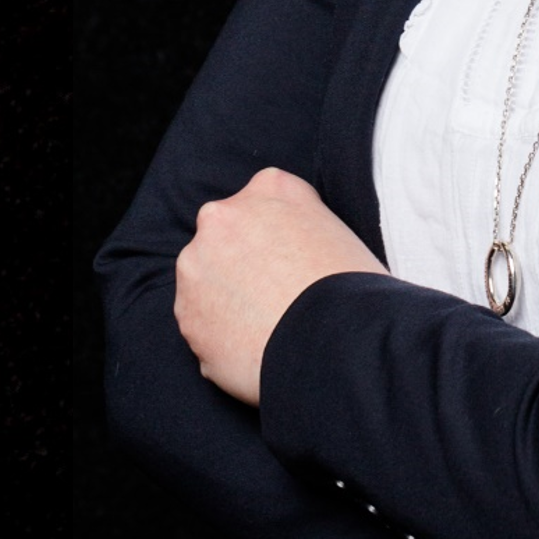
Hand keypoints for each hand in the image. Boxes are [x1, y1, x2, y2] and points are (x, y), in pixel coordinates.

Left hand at [174, 167, 385, 407]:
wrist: (334, 343)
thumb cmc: (353, 292)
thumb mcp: (339, 231)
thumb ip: (302, 226)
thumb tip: (291, 254)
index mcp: (269, 188)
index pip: (265, 202)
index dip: (279, 238)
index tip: (293, 263)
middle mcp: (221, 218)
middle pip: (226, 239)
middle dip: (243, 265)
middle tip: (278, 297)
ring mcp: (195, 267)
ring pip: (207, 284)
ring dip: (227, 302)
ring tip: (268, 329)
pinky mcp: (186, 317)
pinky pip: (203, 327)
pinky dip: (222, 339)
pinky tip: (256, 350)